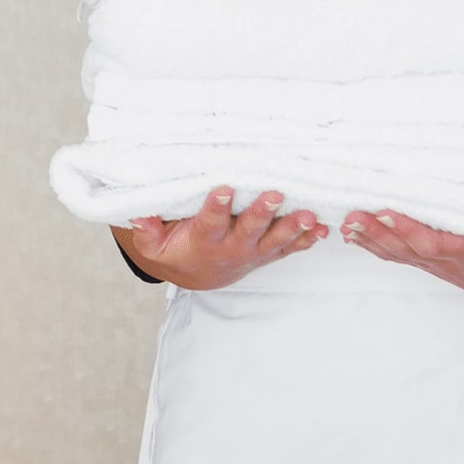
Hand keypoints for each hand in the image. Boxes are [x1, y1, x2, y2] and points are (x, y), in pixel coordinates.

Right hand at [120, 186, 327, 290]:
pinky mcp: (271, 251)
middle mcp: (234, 246)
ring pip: (277, 239)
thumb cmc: (178, 249)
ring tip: (310, 216)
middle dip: (262, 212)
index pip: (211, 222)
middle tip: (275, 194)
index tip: (223, 189)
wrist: (202, 274)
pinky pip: (293, 247)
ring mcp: (256, 250)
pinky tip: (324, 229)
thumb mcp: (155, 245)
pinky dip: (309, 239)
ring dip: (294, 227)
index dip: (217, 207)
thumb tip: (139, 213)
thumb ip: (147, 229)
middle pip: (250, 229)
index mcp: (206, 239)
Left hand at [340, 207, 463, 310]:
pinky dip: (377, 244)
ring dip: (371, 239)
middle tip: (352, 217)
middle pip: (406, 248)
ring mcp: (438, 264)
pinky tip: (358, 234)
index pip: (432, 243)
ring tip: (346, 224)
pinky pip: (401, 254)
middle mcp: (447, 262)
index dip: (408, 229)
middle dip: (378, 233)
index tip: (387, 212)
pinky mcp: (435, 262)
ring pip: (399, 253)